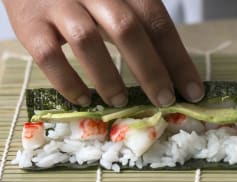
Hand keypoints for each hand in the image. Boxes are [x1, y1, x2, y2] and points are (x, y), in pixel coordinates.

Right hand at [3, 0, 203, 106]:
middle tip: (165, 101)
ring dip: (108, 78)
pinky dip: (68, 81)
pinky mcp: (30, 22)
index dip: (177, 59)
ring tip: (121, 102)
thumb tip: (172, 74)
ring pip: (87, 41)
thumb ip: (141, 27)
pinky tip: (82, 99)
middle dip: (151, 71)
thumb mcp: (118, 1)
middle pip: (128, 30)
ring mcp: (59, 4)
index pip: (158, 22)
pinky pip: (50, 55)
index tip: (193, 91)